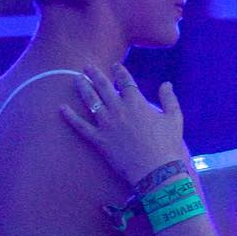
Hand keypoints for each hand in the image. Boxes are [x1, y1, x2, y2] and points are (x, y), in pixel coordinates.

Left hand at [61, 63, 185, 185]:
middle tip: (87, 66)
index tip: (114, 65)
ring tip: (76, 79)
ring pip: (90, 100)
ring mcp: (106, 124)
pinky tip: (61, 108)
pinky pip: (81, 126)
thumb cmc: (168, 145)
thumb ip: (170, 99)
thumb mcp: (174, 118)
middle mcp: (119, 109)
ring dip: (82, 88)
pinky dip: (70, 116)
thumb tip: (167, 84)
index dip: (119, 71)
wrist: (156, 170)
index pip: (125, 80)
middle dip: (95, 74)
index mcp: (137, 102)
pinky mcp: (99, 140)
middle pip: (103, 86)